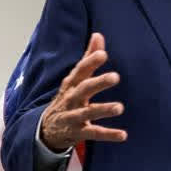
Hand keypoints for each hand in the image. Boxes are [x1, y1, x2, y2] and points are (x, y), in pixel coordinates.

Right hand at [38, 33, 127, 151]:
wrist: (46, 129)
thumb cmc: (68, 98)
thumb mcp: (75, 79)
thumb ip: (88, 59)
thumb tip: (98, 35)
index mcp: (72, 84)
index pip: (80, 70)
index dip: (90, 62)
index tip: (103, 54)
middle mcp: (71, 99)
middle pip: (84, 89)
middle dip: (99, 83)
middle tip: (116, 77)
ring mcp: (74, 116)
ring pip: (88, 112)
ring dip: (104, 109)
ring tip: (120, 107)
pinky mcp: (78, 133)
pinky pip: (94, 133)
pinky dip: (108, 135)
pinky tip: (123, 135)